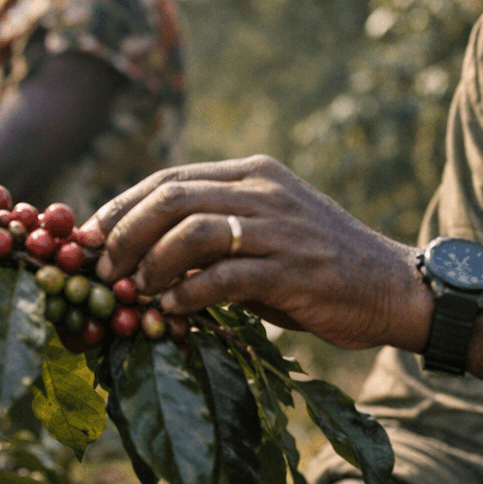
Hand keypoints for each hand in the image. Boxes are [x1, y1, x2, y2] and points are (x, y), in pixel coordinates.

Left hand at [89, 155, 432, 350]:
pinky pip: (223, 277)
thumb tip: (141, 258)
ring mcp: (280, 227)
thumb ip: (214, 236)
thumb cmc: (321, 267)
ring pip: (190, 231)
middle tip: (101, 269)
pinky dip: (187, 294)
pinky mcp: (293, 268)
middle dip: (124, 233)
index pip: (169, 178)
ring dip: (150, 264)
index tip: (88, 238)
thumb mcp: (266, 234)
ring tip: (133, 292)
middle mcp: (264, 190)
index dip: (121, 206)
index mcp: (254, 173)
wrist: (394, 287)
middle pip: (170, 197)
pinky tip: (171, 310)